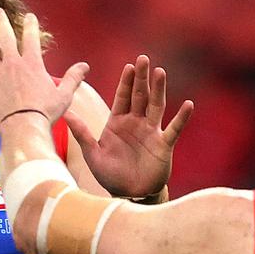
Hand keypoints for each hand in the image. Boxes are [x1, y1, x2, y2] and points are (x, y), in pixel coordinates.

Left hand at [0, 8, 88, 127]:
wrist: (24, 127)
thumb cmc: (45, 113)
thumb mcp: (64, 95)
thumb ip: (73, 78)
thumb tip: (85, 66)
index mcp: (32, 64)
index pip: (31, 37)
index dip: (30, 24)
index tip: (29, 17)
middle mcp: (12, 64)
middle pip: (4, 37)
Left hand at [64, 55, 193, 197]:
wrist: (128, 195)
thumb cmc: (110, 175)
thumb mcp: (92, 154)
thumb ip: (81, 133)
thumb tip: (65, 113)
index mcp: (118, 122)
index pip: (123, 96)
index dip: (126, 81)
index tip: (129, 66)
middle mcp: (136, 123)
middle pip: (140, 95)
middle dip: (141, 78)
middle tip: (143, 58)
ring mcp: (151, 132)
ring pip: (157, 106)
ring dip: (159, 89)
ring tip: (160, 72)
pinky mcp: (163, 145)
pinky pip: (173, 129)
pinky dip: (181, 117)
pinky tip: (188, 105)